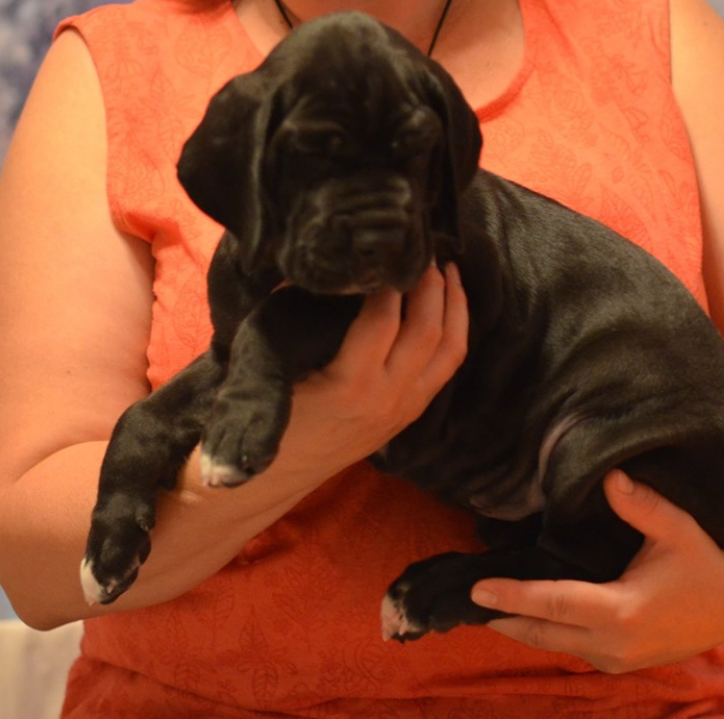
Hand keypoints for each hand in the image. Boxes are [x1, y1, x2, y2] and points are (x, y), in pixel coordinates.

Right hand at [278, 262, 468, 475]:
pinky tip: (449, 307)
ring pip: (450, 350)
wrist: (276, 474)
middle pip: (427, 330)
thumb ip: (298, 314)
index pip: (383, 320)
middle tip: (423, 248)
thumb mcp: (275, 363)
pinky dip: (454, 331)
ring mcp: (406, 408)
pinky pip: (447, 367)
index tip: (387, 249)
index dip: (388, 280)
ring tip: (448, 270)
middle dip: (430, 283)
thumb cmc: (270, 414)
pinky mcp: (412, 413)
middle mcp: (388, 398)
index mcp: (350, 386)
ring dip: (454, 305)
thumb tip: (324, 268)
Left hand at [470, 470, 723, 672]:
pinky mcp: (623, 662)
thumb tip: (610, 476)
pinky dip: (544, 632)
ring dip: (520, 627)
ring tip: (484, 607)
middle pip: (543, 633)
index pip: (553, 603)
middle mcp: (616, 644)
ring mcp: (619, 659)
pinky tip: (523, 616)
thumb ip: (642, 504)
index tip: (476, 589)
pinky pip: (571, 647)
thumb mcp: (679, 528)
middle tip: (464, 602)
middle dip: (502, 617)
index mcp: (624, 612)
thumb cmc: (708, 559)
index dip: (512, 596)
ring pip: (554, 644)